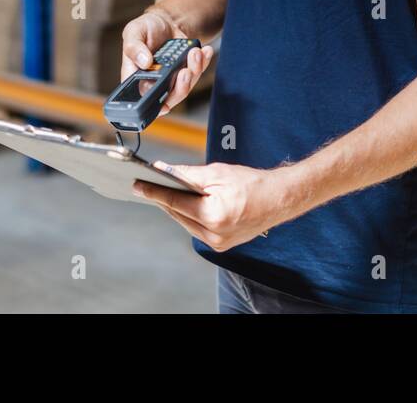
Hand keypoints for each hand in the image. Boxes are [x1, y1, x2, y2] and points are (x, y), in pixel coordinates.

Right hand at [119, 9, 214, 115]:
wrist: (166, 21)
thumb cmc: (146, 28)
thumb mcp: (134, 31)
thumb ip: (134, 48)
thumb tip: (144, 62)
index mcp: (136, 76)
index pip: (143, 97)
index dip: (153, 105)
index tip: (165, 103)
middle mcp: (155, 81)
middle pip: (169, 97)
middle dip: (181, 87)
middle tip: (185, 71)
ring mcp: (172, 78)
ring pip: (186, 86)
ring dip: (194, 71)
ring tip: (195, 53)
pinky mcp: (186, 71)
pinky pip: (197, 73)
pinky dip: (203, 62)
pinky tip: (204, 51)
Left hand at [132, 162, 300, 251]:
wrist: (279, 200)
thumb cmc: (252, 183)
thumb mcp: (218, 173)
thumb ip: (189, 175)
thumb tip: (164, 171)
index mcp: (214, 216)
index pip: (175, 202)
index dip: (154, 192)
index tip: (137, 185)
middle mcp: (215, 235)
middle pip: (178, 215)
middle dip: (163, 200)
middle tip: (145, 186)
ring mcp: (218, 243)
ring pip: (186, 223)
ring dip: (175, 208)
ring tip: (161, 193)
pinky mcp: (222, 245)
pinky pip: (197, 229)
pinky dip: (189, 216)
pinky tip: (183, 204)